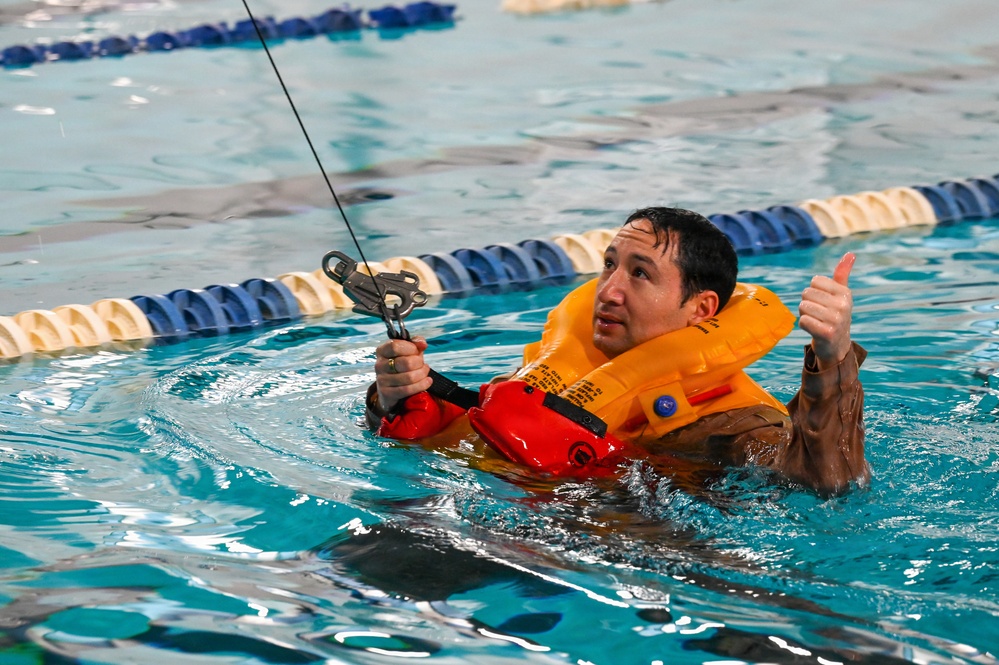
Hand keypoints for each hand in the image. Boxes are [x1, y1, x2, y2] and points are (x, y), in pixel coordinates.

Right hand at [374, 336, 432, 412]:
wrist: (392, 388)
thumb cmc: (402, 365)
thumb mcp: (408, 351)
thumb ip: (415, 343)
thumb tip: (422, 343)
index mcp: (382, 351)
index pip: (395, 346)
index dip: (410, 348)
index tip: (417, 351)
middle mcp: (379, 365)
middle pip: (405, 363)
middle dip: (419, 363)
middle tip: (422, 364)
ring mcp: (381, 380)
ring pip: (409, 377)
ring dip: (422, 374)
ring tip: (425, 372)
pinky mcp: (387, 393)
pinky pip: (408, 390)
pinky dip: (422, 385)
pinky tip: (427, 381)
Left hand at [798, 252, 854, 370]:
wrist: (837, 344)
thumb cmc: (835, 314)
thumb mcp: (841, 294)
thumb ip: (842, 274)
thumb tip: (851, 253)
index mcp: (845, 293)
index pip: (815, 280)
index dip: (814, 291)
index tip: (823, 301)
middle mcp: (843, 305)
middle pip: (806, 293)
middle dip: (808, 303)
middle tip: (819, 314)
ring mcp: (836, 320)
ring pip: (803, 307)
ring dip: (805, 314)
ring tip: (816, 321)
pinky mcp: (827, 333)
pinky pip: (802, 321)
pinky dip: (804, 325)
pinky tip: (814, 329)